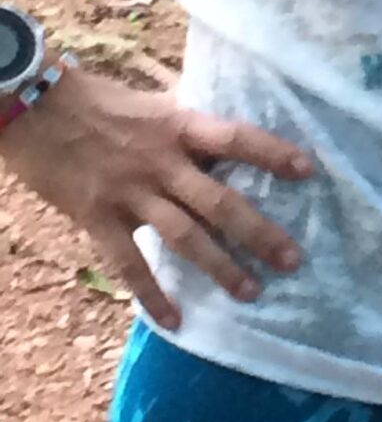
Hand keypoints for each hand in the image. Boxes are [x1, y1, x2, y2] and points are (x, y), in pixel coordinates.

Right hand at [0, 63, 311, 329]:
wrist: (32, 108)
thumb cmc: (96, 101)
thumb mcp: (152, 101)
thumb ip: (187, 118)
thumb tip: (226, 123)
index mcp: (178, 126)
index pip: (235, 138)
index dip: (272, 153)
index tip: (309, 170)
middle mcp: (161, 161)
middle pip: (219, 201)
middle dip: (258, 232)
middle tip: (293, 260)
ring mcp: (129, 192)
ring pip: (184, 236)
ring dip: (220, 266)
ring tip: (251, 292)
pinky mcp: (97, 217)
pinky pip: (128, 264)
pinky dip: (152, 295)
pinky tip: (175, 320)